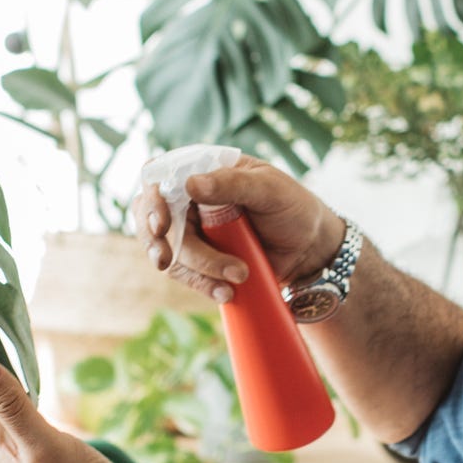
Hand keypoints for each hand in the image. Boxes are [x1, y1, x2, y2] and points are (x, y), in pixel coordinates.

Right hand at [137, 156, 343, 300]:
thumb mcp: (269, 189)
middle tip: (166, 262)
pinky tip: (226, 293)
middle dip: (158, 243)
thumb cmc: (292, 206)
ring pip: (170, 252)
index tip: (161, 225)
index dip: (152, 201)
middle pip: (152, 219)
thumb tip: (190, 184)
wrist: (310, 247)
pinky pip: (186, 274)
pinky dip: (203, 285)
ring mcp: (192, 231)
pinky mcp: (200, 260)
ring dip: (198, 270)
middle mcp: (189, 199)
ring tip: (238, 278)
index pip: (159, 177)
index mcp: (202, 170)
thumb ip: (232, 183)